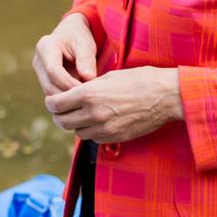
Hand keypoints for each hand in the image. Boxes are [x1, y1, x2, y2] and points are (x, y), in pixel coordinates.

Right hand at [32, 13, 97, 97]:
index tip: (85, 91)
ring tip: (85, 100)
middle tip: (87, 100)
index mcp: (45, 47)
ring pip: (49, 93)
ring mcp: (39, 72)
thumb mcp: (85, 44)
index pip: (53, 71)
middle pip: (49, 85)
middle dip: (67, 95)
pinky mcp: (44, 81)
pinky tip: (80, 100)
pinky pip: (53, 94)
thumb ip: (86, 60)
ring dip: (67, 99)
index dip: (68, 83)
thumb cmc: (79, 37)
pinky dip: (66, 99)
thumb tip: (88, 78)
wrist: (72, 34)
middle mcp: (38, 61)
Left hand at [44, 66, 183, 142]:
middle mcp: (93, 114)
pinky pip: (93, 138)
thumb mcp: (108, 77)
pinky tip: (97, 121)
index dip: (51, 102)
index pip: (56, 104)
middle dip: (59, 115)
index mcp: (89, 94)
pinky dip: (91, 131)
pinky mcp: (115, 138)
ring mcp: (104, 128)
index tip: (53, 100)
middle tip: (62, 109)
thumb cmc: (139, 80)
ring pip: (77, 132)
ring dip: (75, 124)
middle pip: (62, 122)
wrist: (165, 96)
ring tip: (81, 114)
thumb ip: (87, 88)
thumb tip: (73, 94)